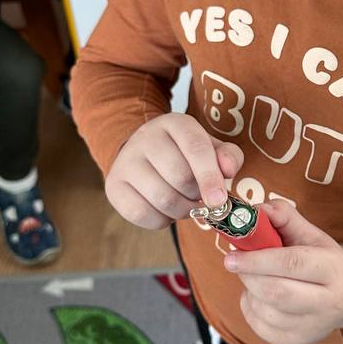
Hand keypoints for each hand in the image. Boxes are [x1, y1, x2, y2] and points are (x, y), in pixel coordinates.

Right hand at [105, 113, 242, 230]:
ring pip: (163, 198)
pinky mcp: (114, 185)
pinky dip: (161, 220)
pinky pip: (142, 214)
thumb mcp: (210, 148)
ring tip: (185, 204)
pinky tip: (166, 211)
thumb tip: (228, 169)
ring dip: (182, 211)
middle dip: (197, 195)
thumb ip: (228, 156)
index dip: (210, 177)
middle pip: (180, 177)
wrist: (143, 154)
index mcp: (175, 123)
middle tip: (199, 196)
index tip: (219, 200)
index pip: (196, 148)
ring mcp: (126, 161)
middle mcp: (146, 137)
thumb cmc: (184, 154)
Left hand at [224, 201, 342, 343]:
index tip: (232, 255)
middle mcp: (329, 302)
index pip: (291, 263)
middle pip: (276, 292)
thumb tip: (257, 211)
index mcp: (333, 268)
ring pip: (265, 311)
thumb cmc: (319, 260)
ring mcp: (313, 326)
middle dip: (248, 276)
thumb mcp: (309, 233)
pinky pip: (260, 326)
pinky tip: (259, 297)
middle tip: (235, 263)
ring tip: (255, 278)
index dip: (257, 259)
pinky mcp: (297, 342)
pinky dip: (250, 308)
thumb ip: (283, 217)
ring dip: (249, 291)